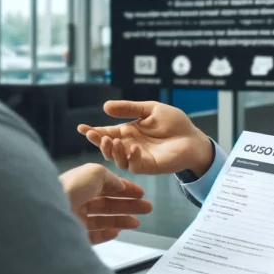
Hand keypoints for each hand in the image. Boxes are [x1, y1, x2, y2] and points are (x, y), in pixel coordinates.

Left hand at [59, 163, 152, 244]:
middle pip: (108, 203)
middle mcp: (78, 200)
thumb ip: (111, 179)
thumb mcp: (96, 172)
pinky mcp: (75, 235)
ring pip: (103, 220)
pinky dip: (106, 234)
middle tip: (147, 208)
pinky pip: (93, 236)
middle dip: (129, 205)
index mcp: (82, 183)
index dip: (125, 189)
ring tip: (137, 223)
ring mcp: (76, 218)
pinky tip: (117, 231)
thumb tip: (120, 186)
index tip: (141, 193)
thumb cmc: (71, 187)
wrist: (49, 211)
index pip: (107, 186)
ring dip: (122, 220)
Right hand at [77, 101, 214, 176]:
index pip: (106, 132)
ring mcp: (137, 157)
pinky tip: (133, 148)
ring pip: (117, 159)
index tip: (81, 128)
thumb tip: (105, 107)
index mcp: (128, 132)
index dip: (93, 131)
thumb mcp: (150, 110)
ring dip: (112, 151)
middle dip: (99, 142)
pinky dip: (130, 157)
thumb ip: (129, 109)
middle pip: (108, 147)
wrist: (192, 138)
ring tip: (112, 141)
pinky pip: (133, 165)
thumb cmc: (174, 124)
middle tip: (95, 135)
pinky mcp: (147, 166)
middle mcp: (129, 146)